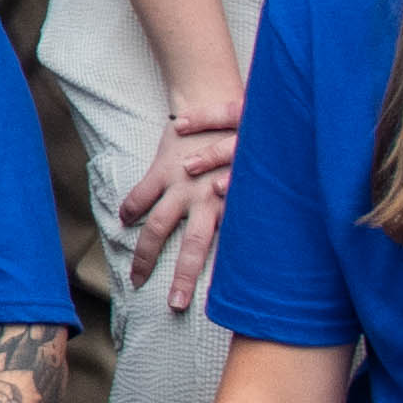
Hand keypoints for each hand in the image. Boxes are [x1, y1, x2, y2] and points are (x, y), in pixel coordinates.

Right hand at [117, 102, 238, 311]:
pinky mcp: (162, 170)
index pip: (225, 247)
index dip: (219, 275)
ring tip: (137, 278)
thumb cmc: (242, 135)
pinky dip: (130, 209)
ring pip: (157, 228)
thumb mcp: (256, 172)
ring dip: (145, 255)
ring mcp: (180, 186)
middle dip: (181, 277)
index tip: (215, 300)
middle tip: (174, 305)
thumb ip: (255, 200)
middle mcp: (205, 199)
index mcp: (230, 202)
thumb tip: (279, 232)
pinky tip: (123, 222)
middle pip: (190, 247)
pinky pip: (141, 196)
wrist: (215, 98)